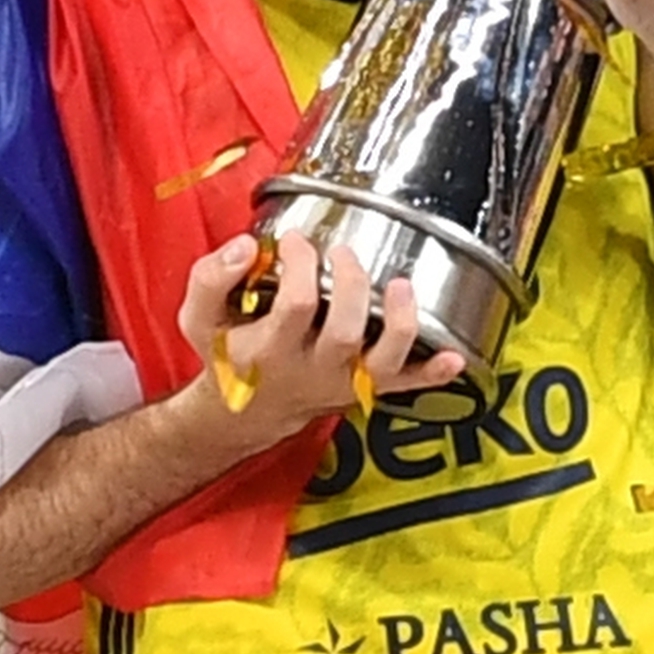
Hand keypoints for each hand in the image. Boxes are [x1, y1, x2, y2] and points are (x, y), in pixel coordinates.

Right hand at [177, 232, 463, 451]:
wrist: (245, 413)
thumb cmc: (228, 355)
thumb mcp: (199, 319)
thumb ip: (211, 278)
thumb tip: (248, 246)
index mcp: (270, 350)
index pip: (295, 305)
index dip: (300, 266)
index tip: (297, 240)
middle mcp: (312, 371)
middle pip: (344, 333)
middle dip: (351, 286)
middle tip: (342, 253)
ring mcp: (344, 384)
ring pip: (382, 363)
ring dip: (400, 324)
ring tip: (401, 284)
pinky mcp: (366, 390)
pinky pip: (405, 388)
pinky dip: (431, 374)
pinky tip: (455, 357)